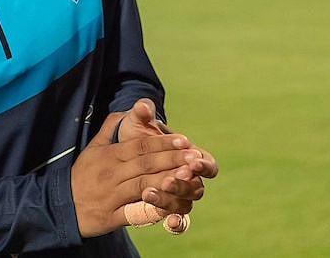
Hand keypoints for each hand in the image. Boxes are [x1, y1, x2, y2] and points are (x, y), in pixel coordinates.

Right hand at [70, 131, 202, 236]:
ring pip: (143, 186)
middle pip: (146, 164)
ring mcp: (111, 196)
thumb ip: (110, 128)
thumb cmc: (82, 175)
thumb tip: (126, 110)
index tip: (184, 140)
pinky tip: (172, 206)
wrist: (59, 206)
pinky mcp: (111, 217)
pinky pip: (135, 212)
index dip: (163, 143)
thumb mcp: (93, 149)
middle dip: (172, 159)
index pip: (140, 146)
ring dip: (167, 181)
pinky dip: (153, 209)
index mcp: (109, 156)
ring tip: (188, 177)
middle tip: (195, 157)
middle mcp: (111, 174)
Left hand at [116, 100, 218, 219]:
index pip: (207, 164)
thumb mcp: (136, 124)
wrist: (121, 157)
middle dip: (183, 184)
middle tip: (168, 179)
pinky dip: (177, 223)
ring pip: (185, 203)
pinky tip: (170, 223)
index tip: (192, 161)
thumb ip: (142, 114)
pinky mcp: (167, 209)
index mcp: (190, 157)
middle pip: (196, 187)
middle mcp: (188, 179)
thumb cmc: (136, 137)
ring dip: (171, 200)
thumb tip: (143, 106)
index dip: (203, 165)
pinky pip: (179, 221)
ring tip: (149, 193)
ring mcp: (178, 196)